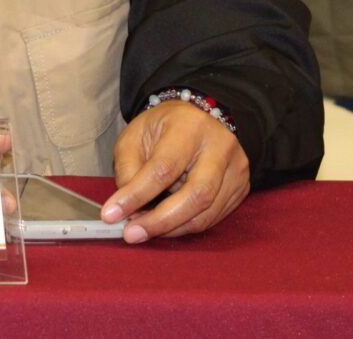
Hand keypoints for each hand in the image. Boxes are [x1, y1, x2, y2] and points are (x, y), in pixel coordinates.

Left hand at [102, 100, 248, 242]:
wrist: (201, 118)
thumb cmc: (165, 127)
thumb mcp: (137, 134)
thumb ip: (128, 167)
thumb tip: (126, 208)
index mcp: (190, 127)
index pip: (164, 167)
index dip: (136, 195)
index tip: (111, 214)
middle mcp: (220, 147)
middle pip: (196, 195)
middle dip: (160, 221)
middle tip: (131, 234)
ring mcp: (236, 169)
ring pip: (206, 213)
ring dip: (171, 228)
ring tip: (144, 230)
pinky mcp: (240, 188)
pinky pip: (212, 218)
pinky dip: (185, 226)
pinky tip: (166, 224)